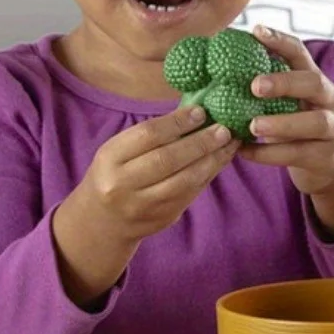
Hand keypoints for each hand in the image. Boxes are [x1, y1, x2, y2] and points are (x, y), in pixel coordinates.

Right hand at [76, 106, 238, 242]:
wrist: (104, 221)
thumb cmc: (115, 174)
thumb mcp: (119, 151)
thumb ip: (150, 136)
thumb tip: (194, 113)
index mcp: (110, 159)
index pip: (147, 135)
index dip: (177, 122)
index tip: (200, 112)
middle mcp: (123, 184)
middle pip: (168, 159)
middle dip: (200, 142)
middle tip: (223, 129)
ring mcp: (144, 205)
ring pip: (185, 180)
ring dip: (212, 160)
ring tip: (230, 144)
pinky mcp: (164, 218)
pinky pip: (192, 193)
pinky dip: (210, 174)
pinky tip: (221, 160)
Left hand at [237, 26, 333, 235]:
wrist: (331, 164)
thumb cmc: (296, 127)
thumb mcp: (286, 104)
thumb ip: (260, 89)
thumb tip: (209, 70)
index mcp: (313, 80)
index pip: (300, 53)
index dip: (279, 41)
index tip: (256, 31)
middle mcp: (328, 99)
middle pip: (314, 83)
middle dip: (285, 82)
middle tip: (254, 86)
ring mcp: (333, 128)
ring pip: (316, 121)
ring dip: (283, 122)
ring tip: (252, 125)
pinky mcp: (327, 155)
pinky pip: (300, 153)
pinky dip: (271, 153)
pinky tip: (246, 151)